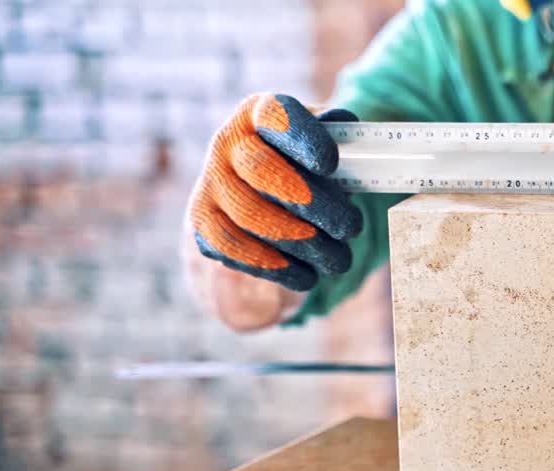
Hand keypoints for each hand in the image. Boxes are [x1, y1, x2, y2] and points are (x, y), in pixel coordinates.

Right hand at [186, 93, 361, 291]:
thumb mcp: (329, 143)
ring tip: (338, 259)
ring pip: (249, 215)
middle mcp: (228, 142)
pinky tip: (306, 275)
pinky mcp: (203, 222)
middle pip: (261, 169)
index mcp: (261, 113)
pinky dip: (273, 266)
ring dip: (300, 243)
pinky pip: (231, 247)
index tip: (331, 165)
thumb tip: (348, 130)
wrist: (270, 195)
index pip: (276, 115)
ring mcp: (210, 182)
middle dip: (312, 203)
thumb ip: (343, 138)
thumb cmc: (310, 167)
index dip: (301, 138)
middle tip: (350, 227)